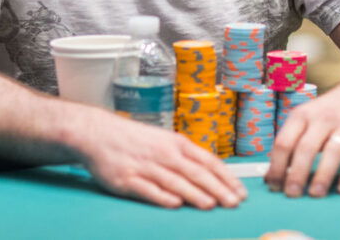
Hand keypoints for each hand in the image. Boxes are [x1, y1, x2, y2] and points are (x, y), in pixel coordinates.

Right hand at [77, 111, 246, 209]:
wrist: (99, 133)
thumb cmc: (135, 140)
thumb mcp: (165, 140)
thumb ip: (186, 157)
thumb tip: (212, 174)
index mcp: (176, 143)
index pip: (207, 161)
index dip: (226, 177)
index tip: (240, 191)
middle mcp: (164, 154)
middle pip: (195, 173)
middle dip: (217, 188)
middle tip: (233, 203)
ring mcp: (145, 167)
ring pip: (175, 182)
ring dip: (195, 194)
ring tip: (211, 205)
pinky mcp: (127, 180)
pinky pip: (148, 190)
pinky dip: (162, 197)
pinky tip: (175, 204)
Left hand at [265, 76, 339, 197]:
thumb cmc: (327, 112)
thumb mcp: (305, 117)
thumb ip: (290, 142)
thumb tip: (272, 175)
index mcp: (302, 116)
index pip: (284, 142)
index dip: (277, 166)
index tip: (274, 185)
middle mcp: (322, 119)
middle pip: (306, 148)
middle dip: (297, 173)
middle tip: (292, 194)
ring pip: (332, 152)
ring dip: (322, 175)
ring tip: (315, 194)